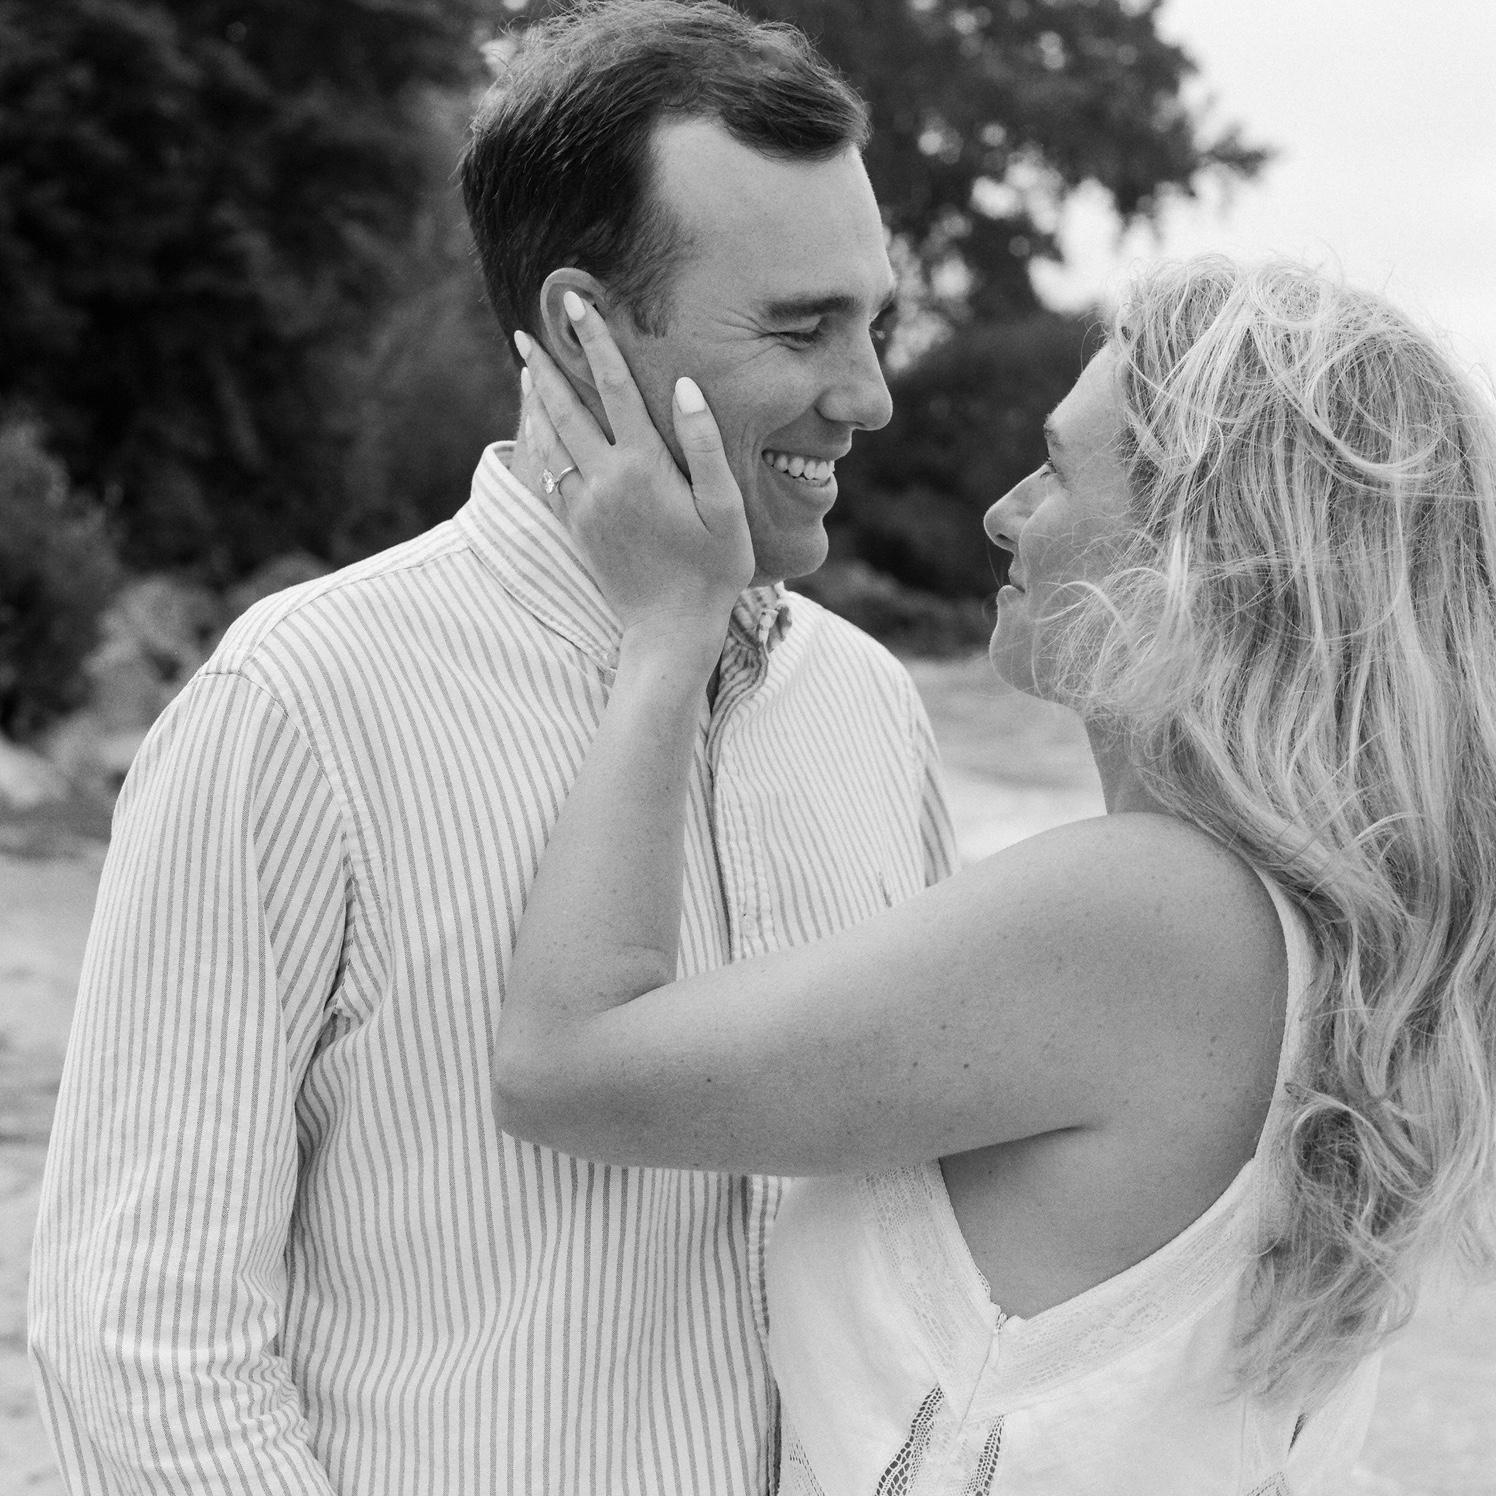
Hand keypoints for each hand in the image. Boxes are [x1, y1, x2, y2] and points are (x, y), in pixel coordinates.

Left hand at [516, 293, 753, 648]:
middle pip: (566, 407)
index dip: (596, 341)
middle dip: (546, 364)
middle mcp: (605, 479)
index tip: (578, 304)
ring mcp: (586, 504)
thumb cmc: (713, 570)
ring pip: (550, 438)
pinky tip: (538, 427)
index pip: (614, 386)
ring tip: (525, 367)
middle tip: (525, 329)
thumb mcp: (726, 508)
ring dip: (537, 399)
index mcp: (643, 465)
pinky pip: (550, 472)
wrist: (669, 631)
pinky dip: (539, 440)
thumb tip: (686, 385)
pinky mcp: (578, 527)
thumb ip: (704, 444)